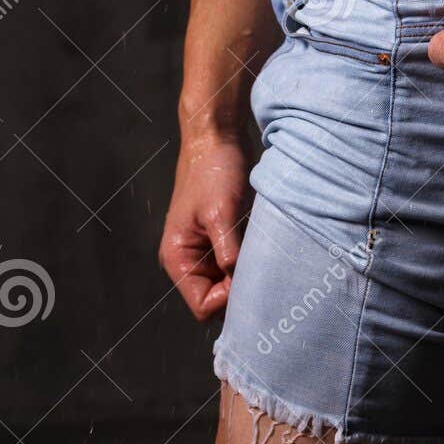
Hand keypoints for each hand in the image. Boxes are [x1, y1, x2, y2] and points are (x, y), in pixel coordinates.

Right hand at [159, 137, 250, 320]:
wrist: (218, 138)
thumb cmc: (213, 170)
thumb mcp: (220, 211)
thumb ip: (227, 249)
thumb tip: (238, 281)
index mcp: (179, 259)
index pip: (203, 306)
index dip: (227, 298)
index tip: (247, 273)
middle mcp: (191, 260)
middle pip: (218, 299)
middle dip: (241, 288)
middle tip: (263, 266)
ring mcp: (208, 251)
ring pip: (232, 283)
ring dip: (249, 273)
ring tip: (263, 251)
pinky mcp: (225, 239)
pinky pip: (240, 264)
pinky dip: (253, 260)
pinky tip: (265, 243)